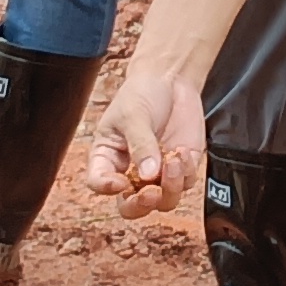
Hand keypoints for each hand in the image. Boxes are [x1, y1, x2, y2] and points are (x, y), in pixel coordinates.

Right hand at [79, 64, 208, 218]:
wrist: (171, 78)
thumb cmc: (141, 92)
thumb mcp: (133, 114)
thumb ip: (141, 144)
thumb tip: (149, 174)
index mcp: (108, 157)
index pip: (99, 182)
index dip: (106, 188)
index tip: (120, 182)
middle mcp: (131, 171)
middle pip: (131, 207)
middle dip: (142, 205)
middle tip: (151, 192)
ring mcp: (158, 173)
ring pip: (163, 201)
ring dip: (170, 187)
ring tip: (174, 159)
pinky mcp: (182, 168)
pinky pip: (186, 183)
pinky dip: (187, 172)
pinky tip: (183, 151)